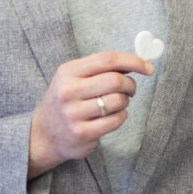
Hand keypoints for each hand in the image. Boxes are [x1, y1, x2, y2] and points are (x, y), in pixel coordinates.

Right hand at [28, 51, 152, 176]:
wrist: (44, 134)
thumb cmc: (66, 101)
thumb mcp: (75, 78)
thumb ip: (101, 69)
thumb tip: (136, 63)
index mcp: (68, 71)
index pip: (107, 59)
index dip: (133, 61)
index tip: (148, 68)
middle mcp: (68, 91)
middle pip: (115, 80)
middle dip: (130, 84)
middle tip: (130, 89)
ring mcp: (73, 113)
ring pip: (118, 101)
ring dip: (125, 102)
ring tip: (116, 104)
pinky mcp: (82, 133)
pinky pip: (116, 120)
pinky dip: (121, 116)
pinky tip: (112, 116)